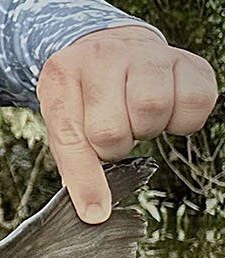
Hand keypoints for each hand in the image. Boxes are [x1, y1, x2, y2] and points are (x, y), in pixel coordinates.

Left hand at [37, 24, 217, 220]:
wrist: (110, 45)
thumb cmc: (84, 93)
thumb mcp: (63, 117)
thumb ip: (73, 159)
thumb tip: (93, 210)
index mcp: (62, 75)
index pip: (71, 136)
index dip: (85, 179)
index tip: (96, 212)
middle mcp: (103, 56)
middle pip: (113, 128)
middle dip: (115, 145)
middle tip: (116, 131)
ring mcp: (146, 54)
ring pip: (153, 109)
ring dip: (148, 129)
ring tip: (138, 118)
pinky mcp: (187, 59)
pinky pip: (195, 101)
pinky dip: (183, 120)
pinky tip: (167, 110)